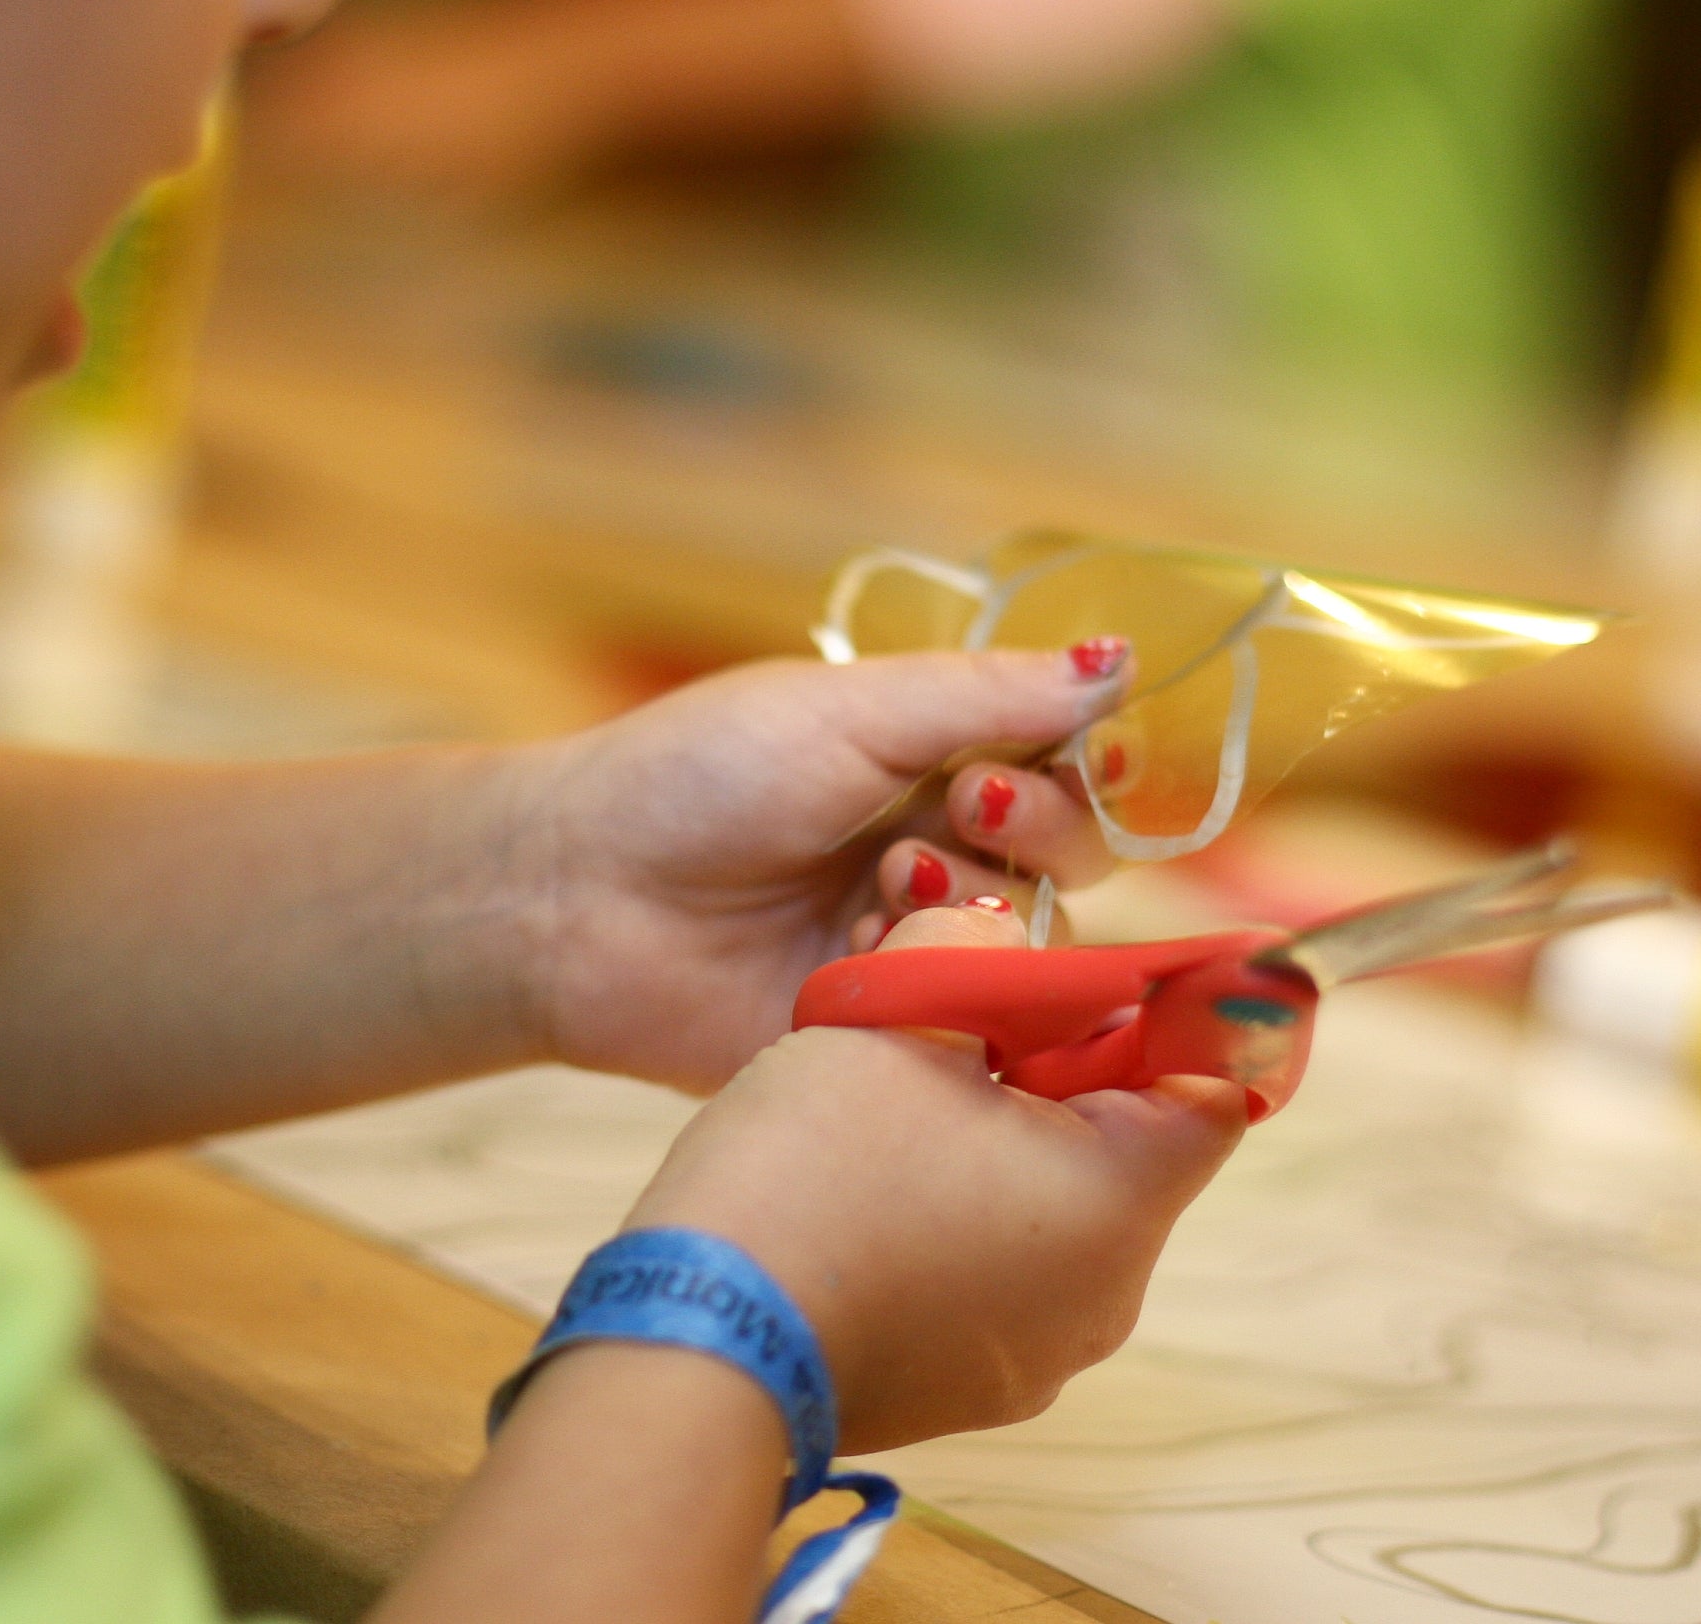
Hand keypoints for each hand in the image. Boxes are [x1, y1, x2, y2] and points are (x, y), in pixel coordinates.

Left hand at [500, 644, 1133, 1091]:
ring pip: (1032, 943)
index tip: (1035, 756)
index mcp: (932, 763)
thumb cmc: (699, 778)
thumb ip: (990, 697)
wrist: (577, 897)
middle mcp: (940, 855)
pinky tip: (867, 960)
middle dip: (1030, 832)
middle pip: (1071, 858)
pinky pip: (977, 1028)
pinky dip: (939, 986)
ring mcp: (918, 950)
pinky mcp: (891, 1039)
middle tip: (955, 816)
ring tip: (884, 892)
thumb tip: (1124, 661)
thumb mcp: (851, 711)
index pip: (1068, 769)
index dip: (1074, 768)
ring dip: (972, 907)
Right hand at [623, 898, 1246, 1449]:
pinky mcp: (962, 1392)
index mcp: (1122, 1199)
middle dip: (1050, 1078)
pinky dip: (948, 1225)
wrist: (696, 1346)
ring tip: (890, 1112)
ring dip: (992, 1149)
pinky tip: (861, 1193)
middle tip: (956, 1035)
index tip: (1086, 988)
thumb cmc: (810, 1171)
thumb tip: (993, 929)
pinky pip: (988, 1280)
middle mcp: (1105, 1296)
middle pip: (1123, 1150)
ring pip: (1049, 1214)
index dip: (1160, 1021)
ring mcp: (1033, 1357)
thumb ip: (969, 946)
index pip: (1212, 1089)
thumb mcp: (893, 1015)